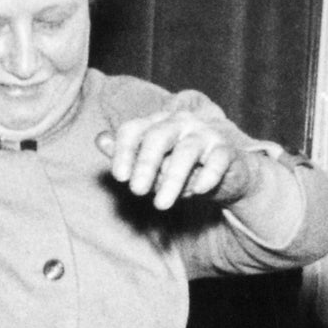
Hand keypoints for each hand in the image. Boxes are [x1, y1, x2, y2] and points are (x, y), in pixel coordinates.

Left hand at [97, 91, 258, 211]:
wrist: (224, 173)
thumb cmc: (179, 167)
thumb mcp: (150, 163)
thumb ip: (126, 153)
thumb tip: (100, 139)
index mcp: (157, 123)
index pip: (133, 129)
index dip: (123, 151)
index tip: (119, 178)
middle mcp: (181, 123)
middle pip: (159, 136)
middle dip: (145, 164)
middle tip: (136, 191)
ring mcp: (206, 134)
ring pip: (187, 150)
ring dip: (172, 178)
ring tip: (160, 204)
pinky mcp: (227, 151)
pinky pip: (218, 160)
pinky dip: (208, 175)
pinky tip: (198, 190)